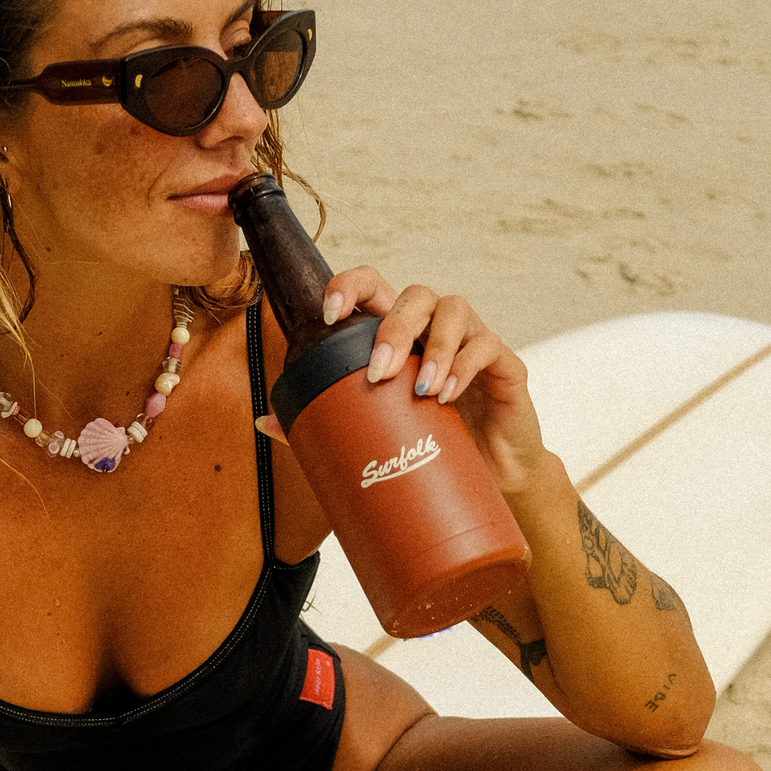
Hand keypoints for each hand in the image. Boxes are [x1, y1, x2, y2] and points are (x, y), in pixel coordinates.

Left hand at [257, 267, 548, 489]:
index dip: (350, 287)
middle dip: (392, 328)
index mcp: (401, 333)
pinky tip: (448, 394)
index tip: (328, 313)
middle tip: (377, 373)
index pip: (374, 287)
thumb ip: (326, 422)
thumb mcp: (381, 434)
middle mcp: (435, 328)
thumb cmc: (436, 448)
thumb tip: (265, 421)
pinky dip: (465, 366)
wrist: (496, 483)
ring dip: (433, 346)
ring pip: (453, 310)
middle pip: (414, 295)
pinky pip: (487, 346)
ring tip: (419, 389)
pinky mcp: (506, 365)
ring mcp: (473, 342)